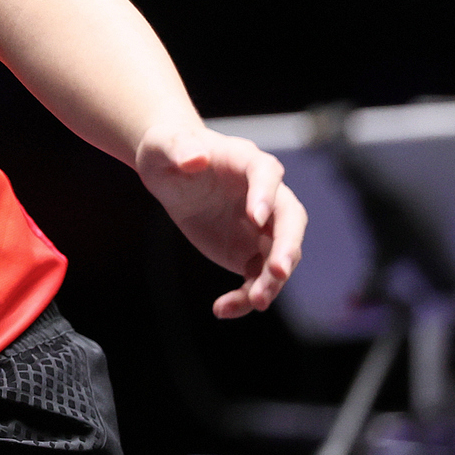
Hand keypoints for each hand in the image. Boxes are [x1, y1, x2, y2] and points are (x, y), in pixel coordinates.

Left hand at [137, 124, 305, 317]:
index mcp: (248, 161)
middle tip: (278, 271)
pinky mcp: (249, 251)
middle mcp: (266, 196)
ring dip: (271, 281)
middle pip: (289, 221)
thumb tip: (195, 158)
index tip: (257, 217)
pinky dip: (245, 297)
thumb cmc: (169, 150)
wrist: (170, 172)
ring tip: (254, 302)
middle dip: (287, 246)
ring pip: (278, 256)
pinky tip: (223, 309)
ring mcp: (261, 227)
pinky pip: (256, 278)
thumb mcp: (164, 145)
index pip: (268, 175)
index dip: (266, 195)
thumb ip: (179, 148)